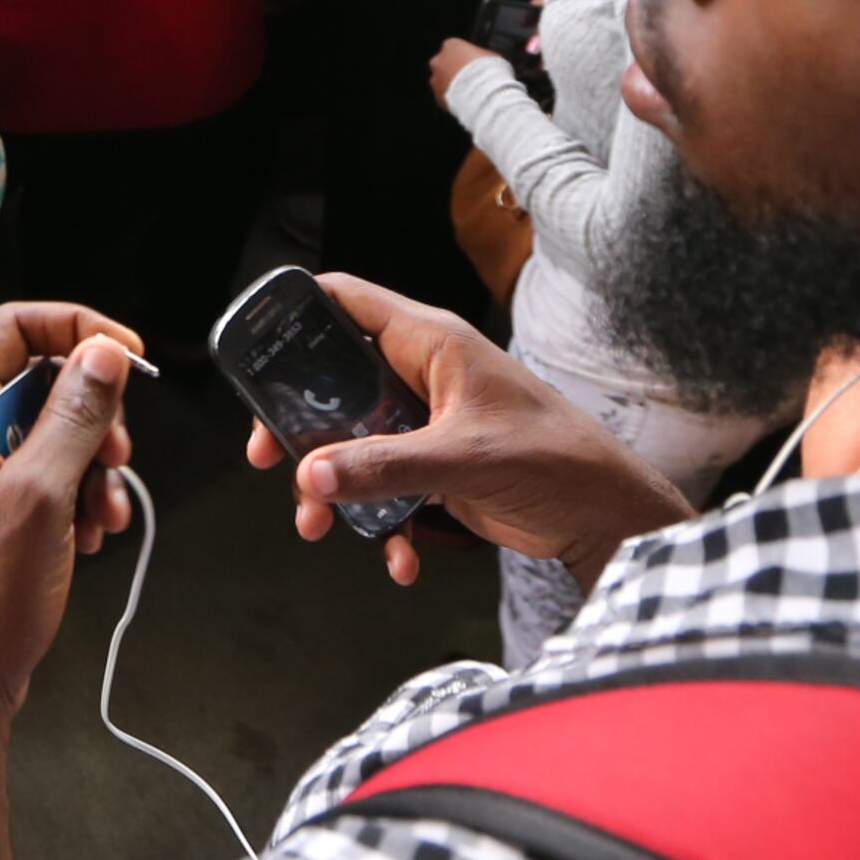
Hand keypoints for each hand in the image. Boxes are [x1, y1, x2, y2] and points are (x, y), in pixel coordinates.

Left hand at [0, 304, 143, 748]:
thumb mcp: (42, 497)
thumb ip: (74, 416)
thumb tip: (101, 353)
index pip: (13, 327)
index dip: (77, 329)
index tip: (129, 357)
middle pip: (36, 383)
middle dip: (92, 415)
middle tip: (119, 459)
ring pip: (44, 439)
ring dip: (89, 469)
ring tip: (105, 518)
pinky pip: (35, 485)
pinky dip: (72, 502)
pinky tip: (90, 539)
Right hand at [241, 273, 690, 587]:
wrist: (607, 517)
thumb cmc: (555, 460)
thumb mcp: (463, 460)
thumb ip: (385, 466)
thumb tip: (311, 474)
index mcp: (430, 343)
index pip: (345, 300)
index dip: (294, 314)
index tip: (252, 351)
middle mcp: (422, 374)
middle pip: (333, 381)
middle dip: (299, 426)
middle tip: (266, 458)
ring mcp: (427, 422)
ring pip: (352, 441)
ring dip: (331, 486)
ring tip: (316, 526)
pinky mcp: (437, 466)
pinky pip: (385, 486)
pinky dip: (382, 522)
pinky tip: (398, 559)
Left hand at [426, 37, 500, 105]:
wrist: (484, 96)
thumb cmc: (489, 73)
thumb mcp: (492, 56)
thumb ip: (481, 55)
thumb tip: (485, 60)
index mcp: (452, 45)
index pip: (455, 46)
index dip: (465, 55)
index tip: (473, 62)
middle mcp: (439, 61)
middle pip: (444, 62)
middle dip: (454, 69)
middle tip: (469, 77)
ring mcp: (436, 80)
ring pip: (441, 80)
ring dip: (452, 84)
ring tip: (469, 91)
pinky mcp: (438, 96)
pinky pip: (444, 95)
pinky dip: (451, 98)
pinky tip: (465, 101)